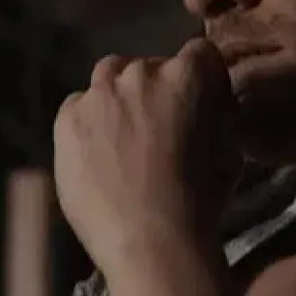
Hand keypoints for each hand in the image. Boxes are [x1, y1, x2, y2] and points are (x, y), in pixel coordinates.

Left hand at [52, 38, 238, 272]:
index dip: (199, 79)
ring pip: (108, 79)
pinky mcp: (66, 120)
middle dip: (154, 90)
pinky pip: (77, 107)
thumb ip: (218, 115)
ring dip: (117, 97)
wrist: (151, 241)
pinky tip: (96, 153)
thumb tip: (209, 109)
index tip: (197, 103)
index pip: (198, 54)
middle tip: (157, 128)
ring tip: (122, 137)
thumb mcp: (229, 151)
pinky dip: (87, 122)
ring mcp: (98, 95)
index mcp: (186, 75)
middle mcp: (139, 72)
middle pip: (147, 66)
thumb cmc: (201, 201)